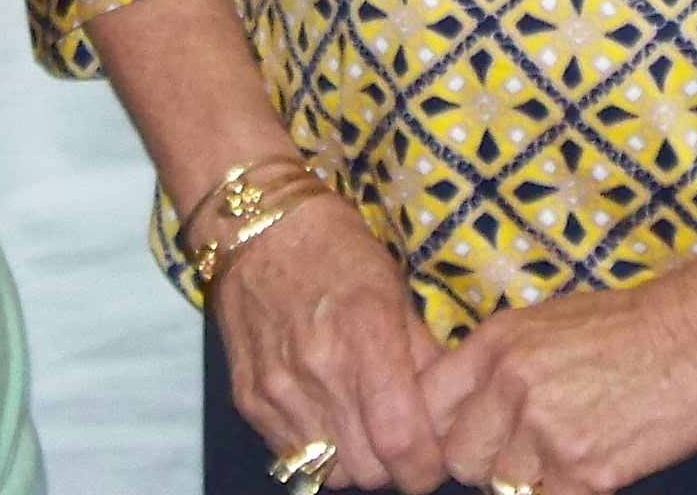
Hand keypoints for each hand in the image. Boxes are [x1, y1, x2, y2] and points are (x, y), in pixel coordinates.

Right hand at [212, 191, 450, 488]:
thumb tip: (450, 415)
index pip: (401, 442)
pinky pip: (292, 455)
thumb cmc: (337, 250)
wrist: (256, 226)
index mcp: (366, 335)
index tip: (431, 462)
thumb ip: (424, 359)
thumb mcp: (394, 291)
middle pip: (367, 471)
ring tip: (359, 422)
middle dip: (391, 466)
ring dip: (352, 459)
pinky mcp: (247, 398)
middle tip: (397, 437)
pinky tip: (324, 412)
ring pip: (329, 471)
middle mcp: (318, 368)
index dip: (424, 468)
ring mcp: (277, 387)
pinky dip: (315, 448)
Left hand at [421, 262, 696, 494]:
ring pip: (502, 487)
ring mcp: (546, 431)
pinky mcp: (584, 471)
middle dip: (486, 462)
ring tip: (568, 451)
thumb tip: (463, 411)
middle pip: (460, 459)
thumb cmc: (626, 326)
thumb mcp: (543, 323)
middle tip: (525, 450)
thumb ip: (495, 365)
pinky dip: (565, 491)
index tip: (465, 438)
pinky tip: (591, 466)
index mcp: (494, 344)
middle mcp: (510, 385)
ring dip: (528, 480)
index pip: (428, 407)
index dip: (444, 430)